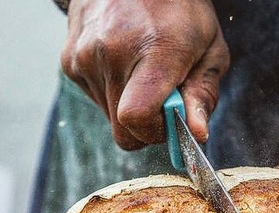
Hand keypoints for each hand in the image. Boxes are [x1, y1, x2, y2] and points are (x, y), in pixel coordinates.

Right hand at [61, 0, 229, 148]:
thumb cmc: (180, 10)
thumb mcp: (210, 49)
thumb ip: (203, 94)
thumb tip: (196, 134)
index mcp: (153, 50)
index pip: (136, 118)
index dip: (155, 132)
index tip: (172, 120)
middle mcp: (111, 53)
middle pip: (123, 128)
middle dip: (147, 124)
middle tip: (164, 97)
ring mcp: (84, 56)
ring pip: (109, 117)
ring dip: (130, 105)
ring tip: (144, 69)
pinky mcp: (69, 60)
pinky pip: (95, 98)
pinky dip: (114, 91)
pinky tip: (125, 63)